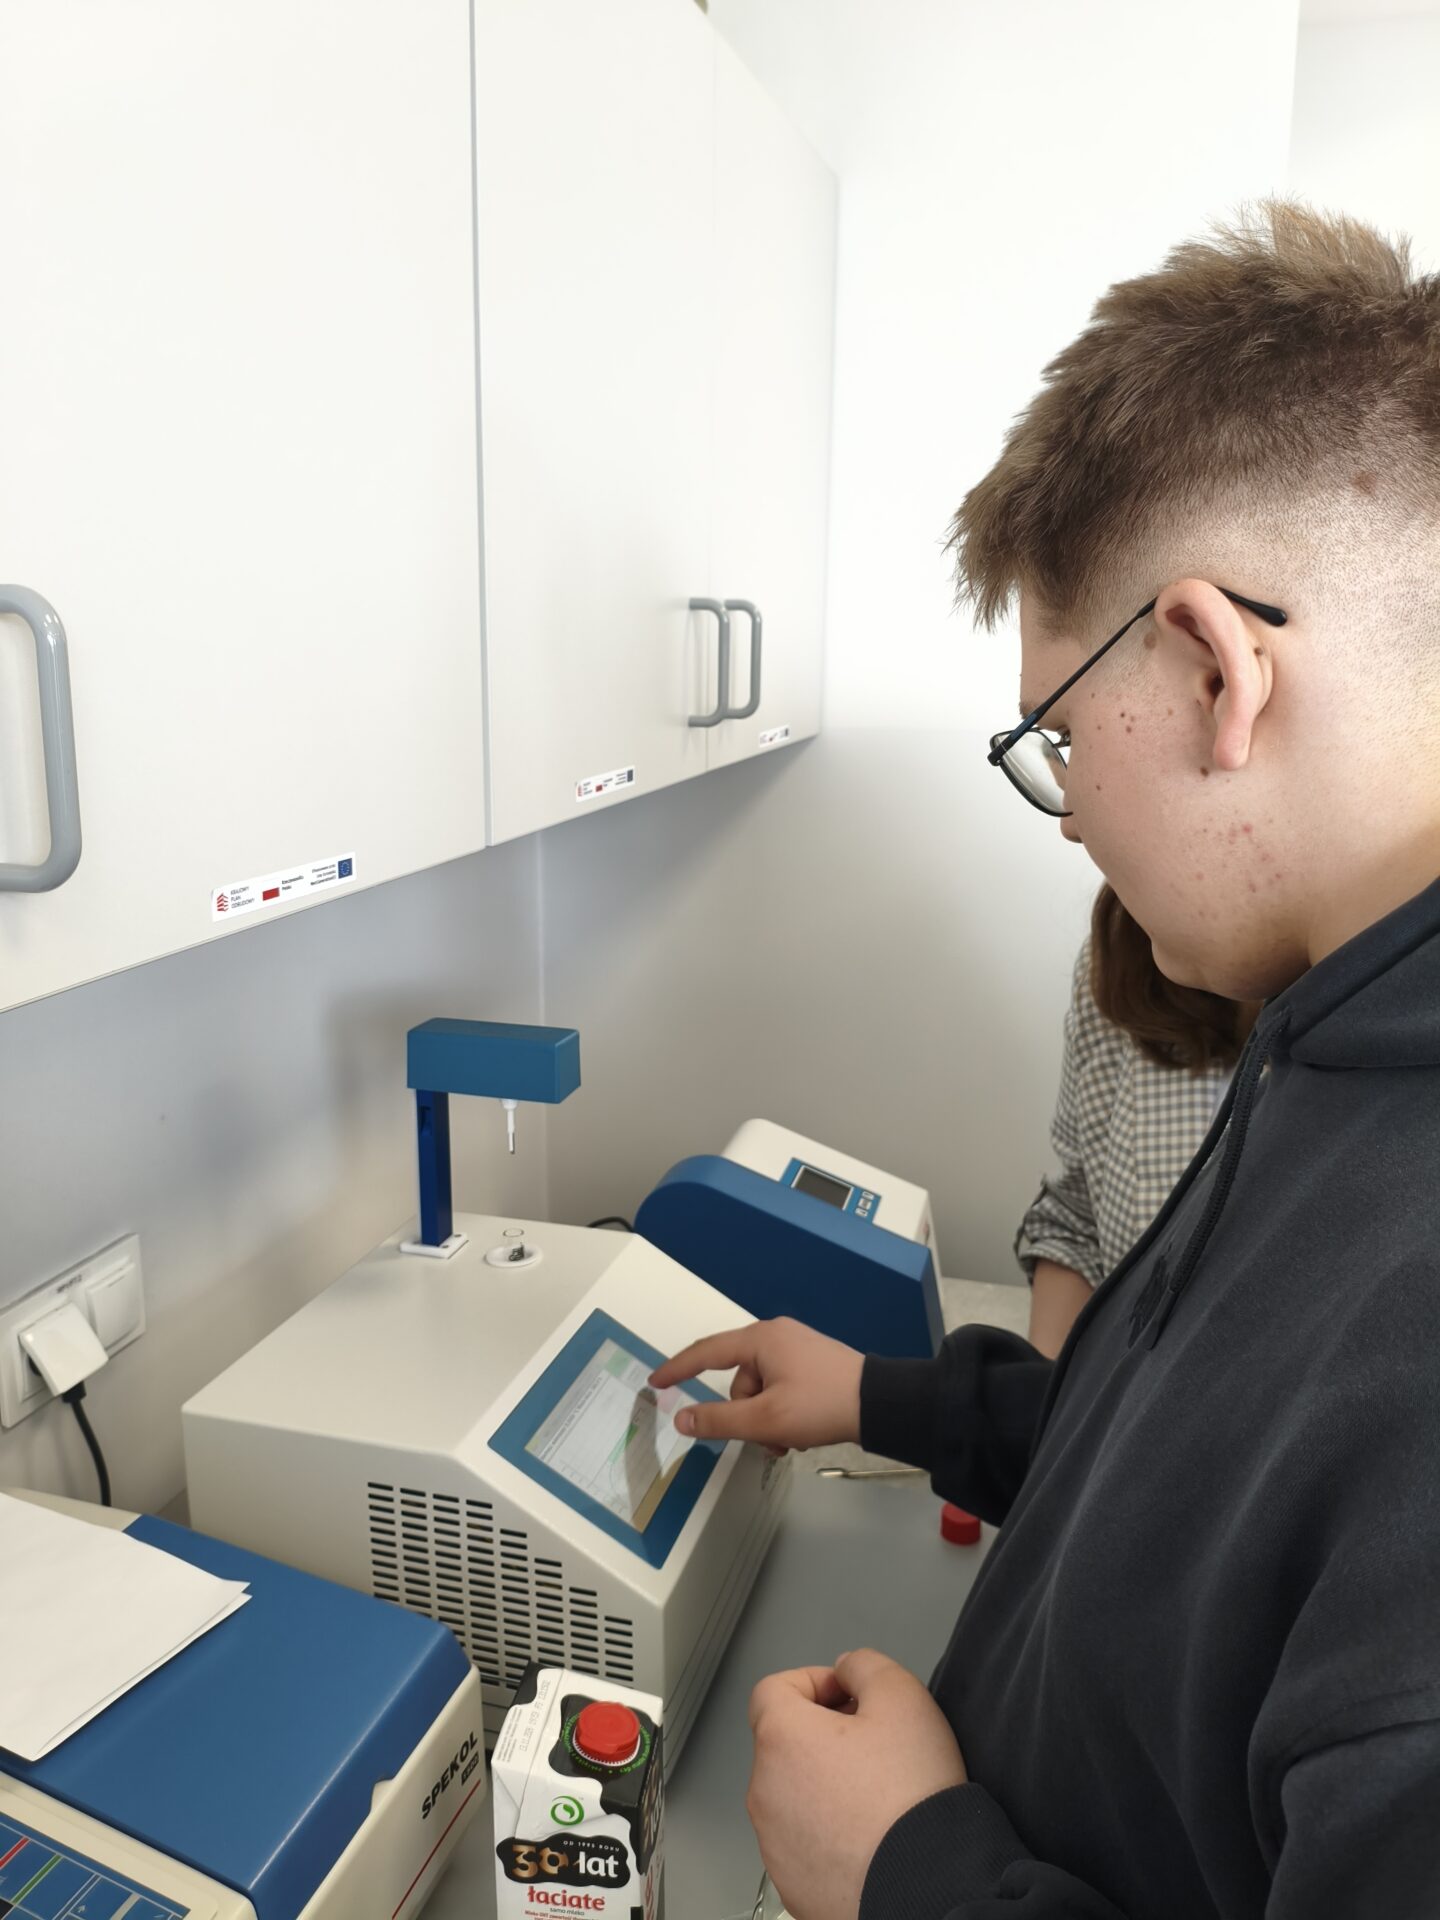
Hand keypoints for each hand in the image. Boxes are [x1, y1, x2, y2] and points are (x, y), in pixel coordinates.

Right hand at [649, 1318, 862, 1451]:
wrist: (880, 1404)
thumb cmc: (820, 1405)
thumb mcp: (765, 1419)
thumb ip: (719, 1420)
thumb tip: (681, 1419)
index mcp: (760, 1339)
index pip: (705, 1352)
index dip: (677, 1369)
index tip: (656, 1381)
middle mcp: (775, 1336)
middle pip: (738, 1380)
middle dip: (747, 1416)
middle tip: (769, 1439)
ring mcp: (796, 1348)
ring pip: (760, 1390)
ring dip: (767, 1420)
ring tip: (791, 1439)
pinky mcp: (811, 1363)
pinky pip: (780, 1389)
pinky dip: (782, 1413)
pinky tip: (801, 1431)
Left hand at [747, 1650, 967, 1919]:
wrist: (927, 1886)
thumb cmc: (911, 1799)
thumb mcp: (904, 1695)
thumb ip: (866, 1665)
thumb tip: (848, 1671)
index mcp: (781, 1739)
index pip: (775, 1688)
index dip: (817, 1682)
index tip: (852, 1696)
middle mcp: (765, 1792)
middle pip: (785, 1743)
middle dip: (826, 1734)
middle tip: (875, 1744)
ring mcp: (775, 1845)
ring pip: (794, 1795)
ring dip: (827, 1785)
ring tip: (879, 1797)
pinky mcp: (793, 1885)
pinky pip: (806, 1843)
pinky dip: (831, 1833)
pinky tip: (873, 1837)